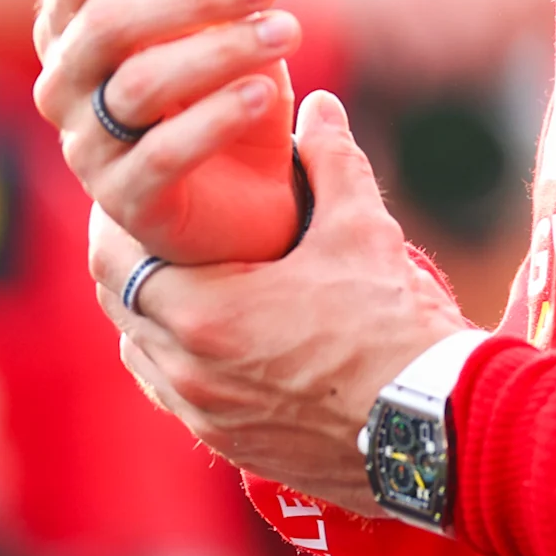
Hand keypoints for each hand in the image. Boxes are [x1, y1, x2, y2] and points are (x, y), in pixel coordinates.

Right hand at [33, 0, 299, 263]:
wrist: (238, 200)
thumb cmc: (218, 93)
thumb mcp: (215, 20)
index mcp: (69, 34)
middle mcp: (62, 88)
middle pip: (105, 22)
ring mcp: (87, 149)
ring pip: (137, 85)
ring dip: (220, 50)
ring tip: (286, 31)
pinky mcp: (127, 203)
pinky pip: (163, 154)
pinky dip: (218, 117)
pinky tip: (267, 92)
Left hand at [91, 90, 472, 508]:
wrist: (441, 430)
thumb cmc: (398, 328)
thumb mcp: (362, 231)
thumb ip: (330, 160)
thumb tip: (318, 108)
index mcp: (206, 313)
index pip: (114, 258)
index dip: (117, 223)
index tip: (136, 197)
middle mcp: (189, 371)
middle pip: (119, 305)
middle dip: (131, 264)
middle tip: (153, 231)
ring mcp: (206, 416)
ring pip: (141, 353)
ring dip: (152, 316)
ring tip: (182, 279)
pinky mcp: (230, 447)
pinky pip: (173, 396)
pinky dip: (177, 361)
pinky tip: (209, 336)